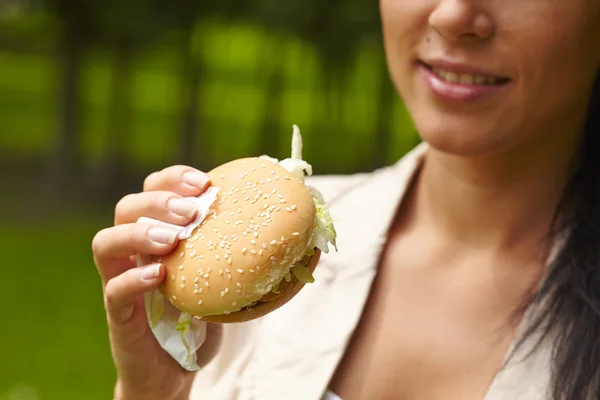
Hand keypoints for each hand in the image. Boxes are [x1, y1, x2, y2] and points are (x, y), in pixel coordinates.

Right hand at [92, 166, 223, 399]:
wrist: (175, 371)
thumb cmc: (201, 319)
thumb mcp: (223, 279)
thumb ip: (239, 255)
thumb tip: (297, 235)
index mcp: (158, 235)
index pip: (151, 190)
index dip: (172, 179)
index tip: (203, 182)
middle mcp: (134, 253)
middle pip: (126, 207)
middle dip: (158, 200)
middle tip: (191, 211)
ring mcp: (120, 281)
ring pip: (106, 242)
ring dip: (139, 233)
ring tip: (172, 238)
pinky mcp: (120, 316)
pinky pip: (113, 290)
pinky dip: (133, 279)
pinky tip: (158, 276)